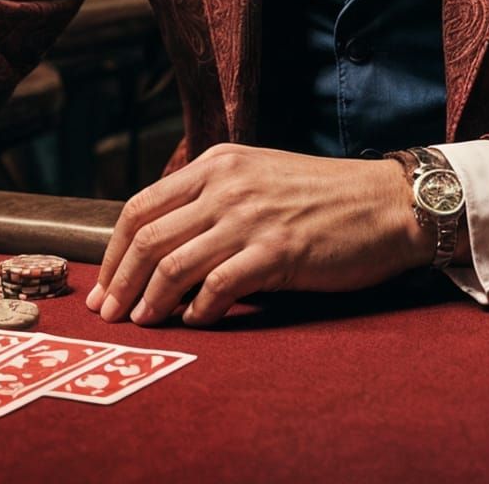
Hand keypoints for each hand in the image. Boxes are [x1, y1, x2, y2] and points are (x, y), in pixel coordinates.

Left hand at [84, 143, 432, 327]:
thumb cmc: (322, 196)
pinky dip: (198, 311)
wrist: (386, 202)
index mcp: (218, 163)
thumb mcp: (258, 176)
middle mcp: (227, 185)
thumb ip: (212, 199)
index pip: (142, 205)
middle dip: (119, 282)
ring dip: (149, 301)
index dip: (113, 251)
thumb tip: (163, 245)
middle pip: (149, 237)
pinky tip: (195, 322)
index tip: (103, 284)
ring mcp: (251, 218)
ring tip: (142, 324)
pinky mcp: (277, 252)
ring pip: (174, 265)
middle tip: (107, 315)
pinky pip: (217, 288)